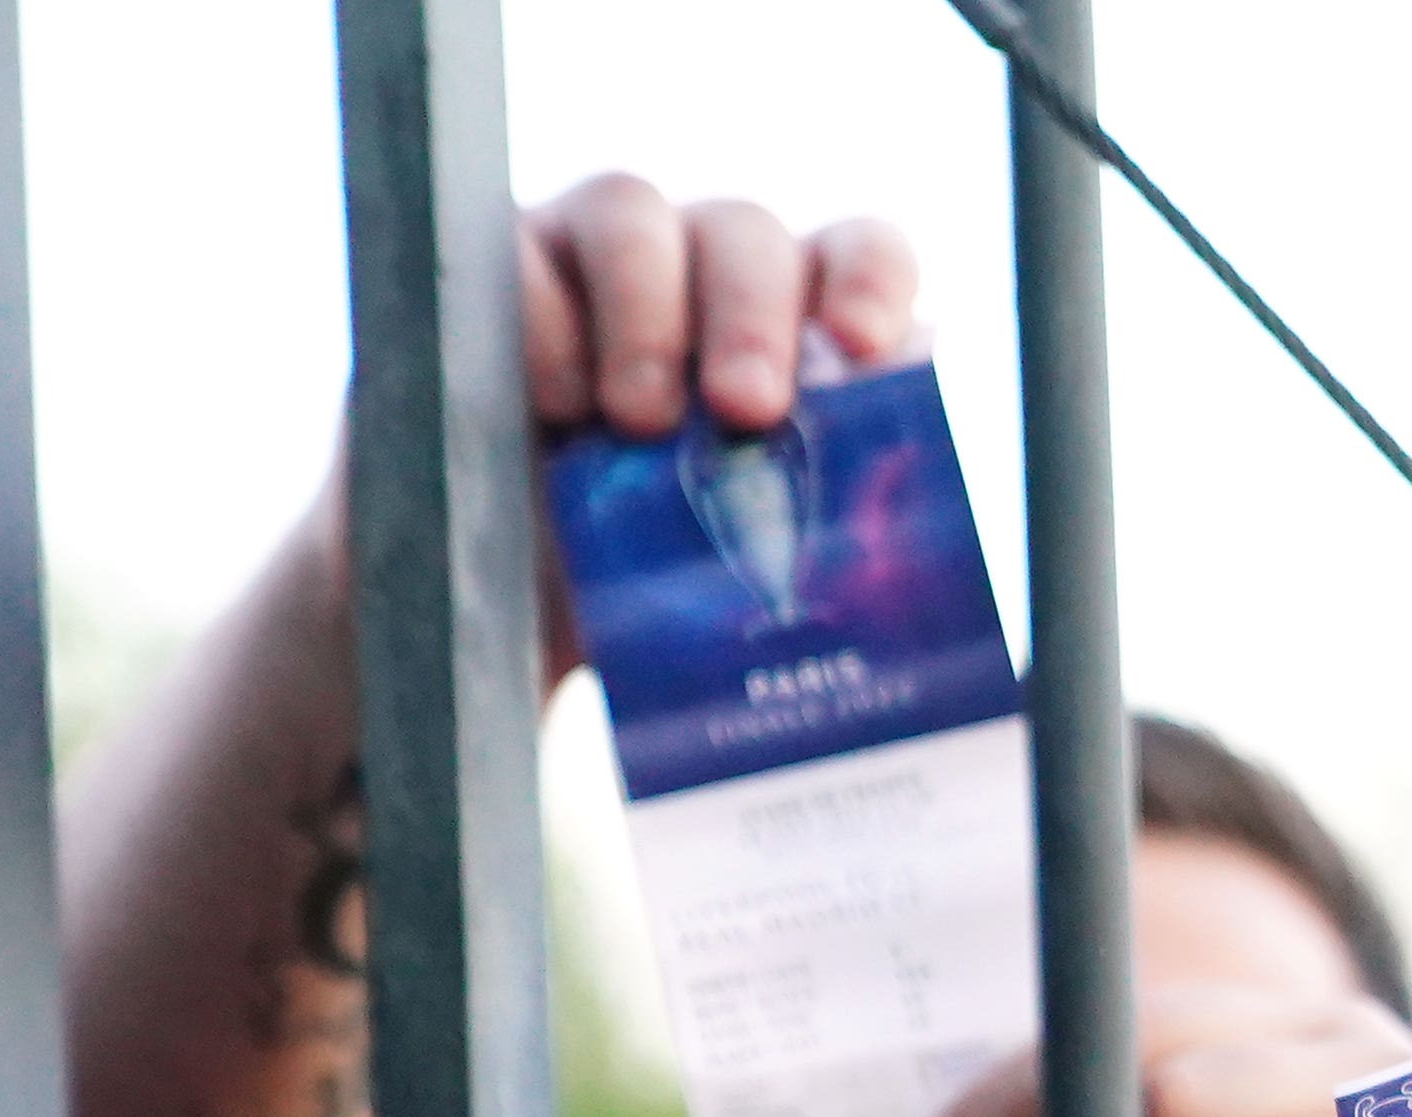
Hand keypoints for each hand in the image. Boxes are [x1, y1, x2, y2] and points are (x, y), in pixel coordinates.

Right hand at [511, 177, 923, 676]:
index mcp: (799, 322)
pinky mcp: (508, 270)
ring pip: (631, 213)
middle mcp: (708, 270)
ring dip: (645, 314)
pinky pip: (524, 255)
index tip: (862, 350)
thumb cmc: (672, 573)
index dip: (868, 282)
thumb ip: (831, 512)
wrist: (534, 607)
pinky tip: (559, 403)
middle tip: (745, 410)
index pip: (860, 252)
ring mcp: (601, 255)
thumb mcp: (758, 551)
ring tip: (639, 421)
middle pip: (745, 234)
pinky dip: (544, 322)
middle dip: (750, 318)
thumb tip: (902, 527)